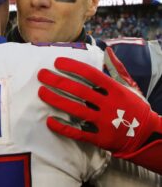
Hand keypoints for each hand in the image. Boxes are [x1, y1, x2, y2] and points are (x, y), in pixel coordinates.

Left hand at [38, 53, 161, 156]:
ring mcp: (104, 122)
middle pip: (79, 91)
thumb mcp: (129, 85)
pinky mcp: (100, 138)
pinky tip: (50, 121)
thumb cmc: (134, 106)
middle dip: (58, 81)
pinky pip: (78, 133)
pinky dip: (63, 128)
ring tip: (41, 92)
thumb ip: (116, 68)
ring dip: (56, 100)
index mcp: (115, 89)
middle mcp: (109, 104)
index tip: (57, 62)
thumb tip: (108, 50)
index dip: (72, 67)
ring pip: (76, 110)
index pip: (90, 74)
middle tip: (42, 75)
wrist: (147, 136)